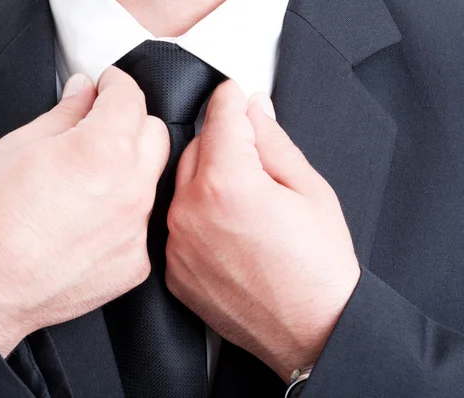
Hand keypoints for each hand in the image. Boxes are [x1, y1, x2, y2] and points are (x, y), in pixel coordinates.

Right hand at [0, 68, 168, 356]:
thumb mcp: (21, 145)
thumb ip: (65, 113)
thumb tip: (83, 91)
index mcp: (104, 149)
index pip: (131, 97)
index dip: (117, 84)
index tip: (109, 86)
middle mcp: (132, 188)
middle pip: (155, 134)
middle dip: (131, 123)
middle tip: (101, 130)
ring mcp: (137, 229)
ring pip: (151, 180)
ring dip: (129, 170)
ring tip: (89, 184)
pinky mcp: (136, 262)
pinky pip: (141, 224)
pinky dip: (123, 216)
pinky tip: (90, 224)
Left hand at [165, 80, 360, 380]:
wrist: (312, 330)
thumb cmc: (317, 268)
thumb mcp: (309, 190)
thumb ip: (273, 142)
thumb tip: (254, 111)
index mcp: (227, 183)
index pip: (219, 117)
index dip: (230, 98)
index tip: (234, 93)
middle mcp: (190, 211)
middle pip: (195, 147)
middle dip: (221, 141)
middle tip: (252, 156)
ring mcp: (176, 243)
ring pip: (182, 184)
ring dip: (206, 178)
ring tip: (243, 201)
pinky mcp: (173, 269)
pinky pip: (177, 223)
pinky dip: (197, 215)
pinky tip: (227, 230)